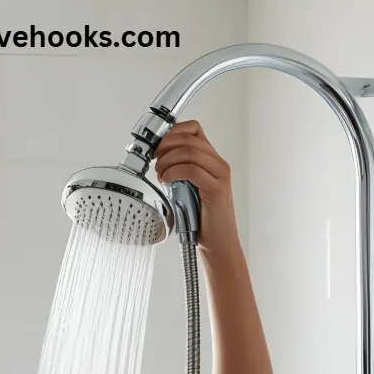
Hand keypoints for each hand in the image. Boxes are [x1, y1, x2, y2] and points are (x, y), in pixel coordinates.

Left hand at [152, 120, 241, 258]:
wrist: (218, 244)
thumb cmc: (200, 219)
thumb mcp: (184, 189)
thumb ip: (176, 172)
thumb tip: (156, 161)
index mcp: (210, 160)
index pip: (193, 129)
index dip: (171, 132)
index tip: (155, 147)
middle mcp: (218, 164)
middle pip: (189, 138)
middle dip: (165, 146)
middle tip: (153, 160)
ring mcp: (219, 175)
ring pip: (190, 151)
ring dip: (167, 160)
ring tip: (159, 174)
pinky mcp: (216, 189)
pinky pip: (193, 170)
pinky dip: (174, 172)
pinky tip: (166, 180)